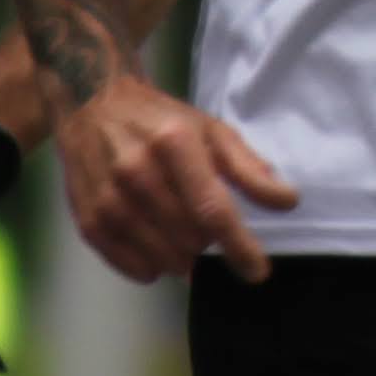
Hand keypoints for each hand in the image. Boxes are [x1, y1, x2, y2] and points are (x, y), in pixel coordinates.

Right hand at [54, 75, 299, 284]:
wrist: (91, 104)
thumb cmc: (160, 120)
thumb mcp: (210, 130)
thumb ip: (248, 168)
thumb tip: (286, 201)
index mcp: (173, 142)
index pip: (212, 208)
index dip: (239, 246)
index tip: (258, 272)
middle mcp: (136, 172)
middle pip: (190, 238)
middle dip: (207, 241)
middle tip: (201, 221)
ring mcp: (108, 199)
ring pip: (164, 258)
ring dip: (182, 256)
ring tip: (178, 230)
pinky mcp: (88, 221)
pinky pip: (133, 268)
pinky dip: (153, 266)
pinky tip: (155, 244)